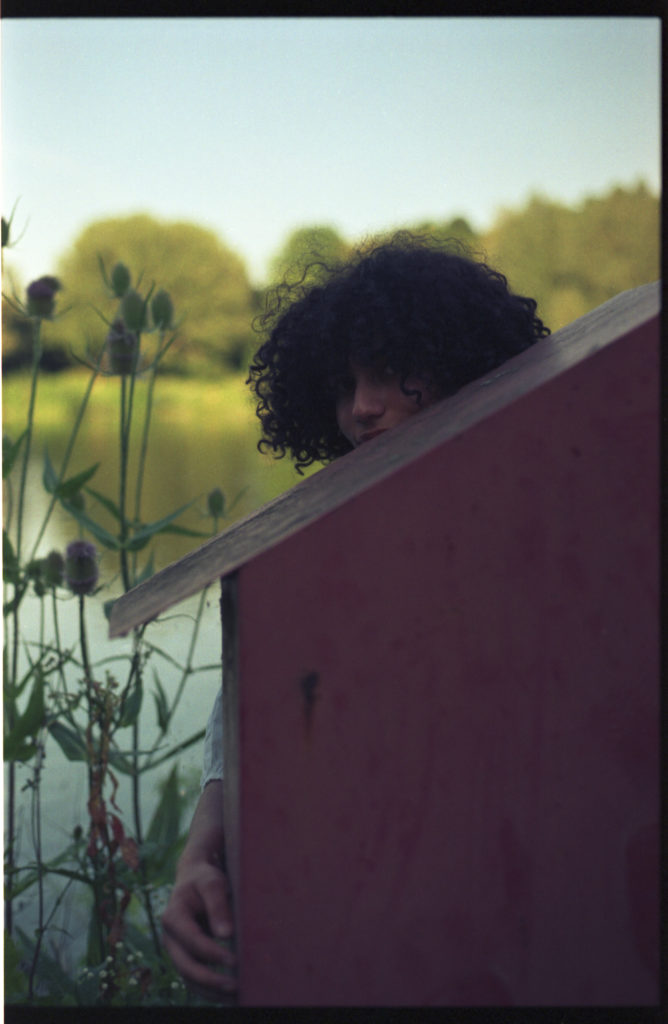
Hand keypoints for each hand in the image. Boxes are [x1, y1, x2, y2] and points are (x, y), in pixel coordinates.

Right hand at [161, 857, 236, 998]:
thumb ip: (218, 906)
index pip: (193, 941)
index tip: (235, 960)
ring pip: (188, 978)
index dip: (213, 953)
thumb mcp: (212, 883)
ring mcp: (175, 950)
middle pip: (186, 966)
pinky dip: (209, 990)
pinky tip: (228, 996)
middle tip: (236, 986)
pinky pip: (193, 980)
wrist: (194, 878)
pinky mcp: (184, 957)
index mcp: (173, 916)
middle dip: (210, 979)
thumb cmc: (205, 879)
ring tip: (236, 995)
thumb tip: (226, 934)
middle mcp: (170, 937)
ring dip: (210, 990)